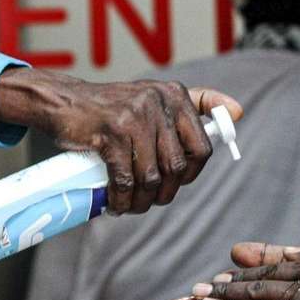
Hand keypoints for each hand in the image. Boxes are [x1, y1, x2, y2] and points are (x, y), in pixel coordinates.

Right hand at [0, 67, 242, 213]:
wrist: (62, 101)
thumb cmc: (110, 107)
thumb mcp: (153, 96)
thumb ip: (193, 104)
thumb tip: (237, 112)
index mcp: (174, 94)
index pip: (202, 145)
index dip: (192, 172)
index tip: (177, 181)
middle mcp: (158, 102)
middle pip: (177, 166)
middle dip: (165, 192)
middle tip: (150, 200)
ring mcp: (134, 117)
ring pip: (152, 177)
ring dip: (142, 201)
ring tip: (131, 205)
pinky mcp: (110, 134)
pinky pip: (126, 179)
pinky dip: (122, 199)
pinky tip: (116, 204)